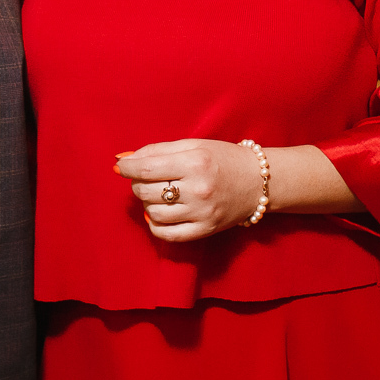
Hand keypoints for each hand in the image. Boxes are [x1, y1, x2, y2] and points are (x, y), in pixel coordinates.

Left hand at [116, 139, 263, 241]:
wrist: (259, 182)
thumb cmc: (223, 158)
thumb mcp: (193, 145)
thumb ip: (156, 150)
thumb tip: (121, 159)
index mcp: (195, 162)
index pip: (146, 169)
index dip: (126, 168)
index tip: (120, 166)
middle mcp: (198, 189)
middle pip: (146, 191)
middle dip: (138, 183)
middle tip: (146, 178)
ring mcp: (201, 213)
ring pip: (152, 213)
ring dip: (147, 203)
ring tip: (158, 194)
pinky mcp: (205, 230)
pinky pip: (166, 234)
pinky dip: (155, 225)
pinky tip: (159, 214)